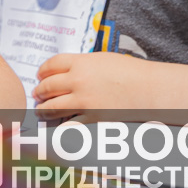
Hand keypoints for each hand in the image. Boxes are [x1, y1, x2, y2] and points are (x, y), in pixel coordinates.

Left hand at [33, 52, 148, 116]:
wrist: (150, 89)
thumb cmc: (131, 72)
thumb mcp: (103, 60)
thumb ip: (84, 65)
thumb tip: (68, 72)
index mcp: (81, 62)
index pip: (51, 64)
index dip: (43, 71)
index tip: (40, 75)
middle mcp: (78, 80)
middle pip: (48, 85)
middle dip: (40, 91)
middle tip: (37, 94)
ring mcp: (84, 101)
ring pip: (52, 107)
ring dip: (43, 109)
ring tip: (40, 111)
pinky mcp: (92, 118)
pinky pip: (69, 125)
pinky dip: (61, 127)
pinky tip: (57, 127)